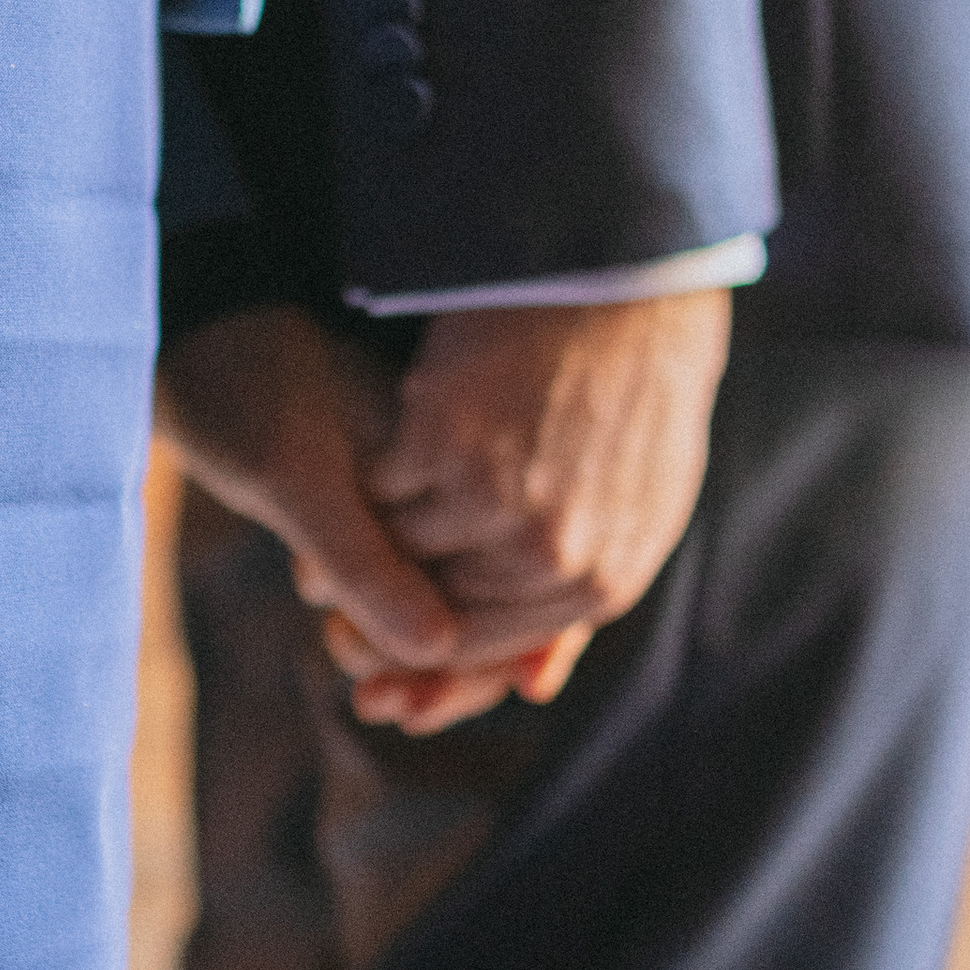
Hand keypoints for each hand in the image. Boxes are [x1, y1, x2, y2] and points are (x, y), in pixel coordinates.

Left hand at [155, 307, 561, 733]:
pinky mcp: (397, 495)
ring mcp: (436, 483)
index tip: (407, 705)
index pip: (512, 579)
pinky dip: (387, 619)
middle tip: (375, 704)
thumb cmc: (234, 391)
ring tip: (353, 677)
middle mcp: (467, 470)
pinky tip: (342, 644)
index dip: (471, 659)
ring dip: (411, 651)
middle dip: (445, 670)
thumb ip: (360, 558)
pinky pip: (419, 575)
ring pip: (457, 594)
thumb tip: (435, 649)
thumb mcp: (291, 475)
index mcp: (465, 450)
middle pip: (500, 599)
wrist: (185, 335)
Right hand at [325, 288, 731, 727]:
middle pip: (437, 611)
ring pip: (402, 549)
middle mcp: (552, 560)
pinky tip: (368, 450)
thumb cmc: (633, 392)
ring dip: (373, 531)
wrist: (630, 282)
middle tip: (333, 583)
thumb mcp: (636, 510)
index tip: (379, 631)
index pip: (489, 647)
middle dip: (385, 598)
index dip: (427, 644)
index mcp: (602, 584)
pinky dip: (366, 474)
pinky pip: (380, 486)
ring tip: (358, 503)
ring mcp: (501, 505)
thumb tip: (531, 687)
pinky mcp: (451, 445)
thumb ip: (580, 599)